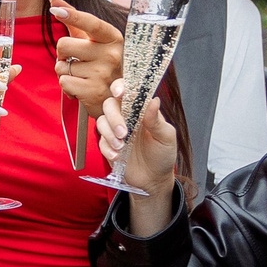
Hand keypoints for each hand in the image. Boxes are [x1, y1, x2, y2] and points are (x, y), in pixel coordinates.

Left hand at [48, 0, 123, 115]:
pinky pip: (63, 83)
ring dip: (65, 72)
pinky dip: (67, 87)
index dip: (72, 15)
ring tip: (83, 76)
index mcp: (112, 37)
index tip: (55, 10)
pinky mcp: (94, 92)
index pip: (91, 23)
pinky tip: (82, 88)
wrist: (116, 99)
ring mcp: (103, 74)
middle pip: (64, 44)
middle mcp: (111, 54)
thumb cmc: (101, 64)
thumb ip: (74, 18)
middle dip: (62, 54)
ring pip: (61, 66)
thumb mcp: (93, 40)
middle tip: (76, 60)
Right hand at [96, 77, 181, 229]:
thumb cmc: (163, 155)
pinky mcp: (108, 145)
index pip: (127, 91)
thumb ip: (156, 119)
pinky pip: (100, 141)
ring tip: (122, 148)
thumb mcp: (166, 137)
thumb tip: (154, 100)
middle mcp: (126, 117)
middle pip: (110, 105)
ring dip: (109, 134)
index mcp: (141, 110)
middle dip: (114, 117)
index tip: (120, 92)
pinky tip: (118, 156)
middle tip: (124, 133)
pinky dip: (107, 148)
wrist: (154, 180)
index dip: (121, 87)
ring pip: (101, 121)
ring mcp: (115, 130)